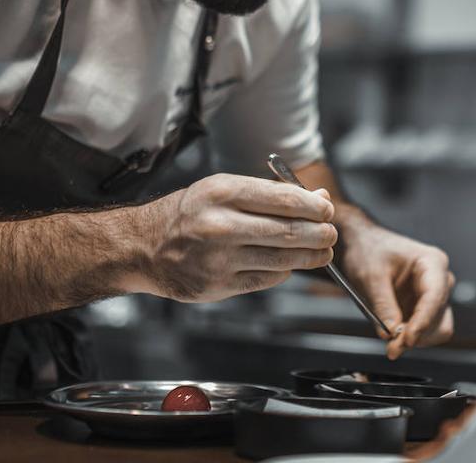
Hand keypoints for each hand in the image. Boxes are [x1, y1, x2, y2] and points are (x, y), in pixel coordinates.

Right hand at [132, 173, 337, 301]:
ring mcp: (218, 258)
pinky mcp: (217, 285)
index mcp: (223, 193)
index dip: (314, 207)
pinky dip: (283, 272)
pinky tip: (288, 265)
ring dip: (310, 257)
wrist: (145, 246)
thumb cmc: (191, 212)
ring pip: (281, 260)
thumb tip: (319, 200)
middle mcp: (220, 225)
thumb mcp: (225, 189)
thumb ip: (270, 194)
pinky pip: (265, 280)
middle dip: (319, 234)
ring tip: (322, 252)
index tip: (327, 210)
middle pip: (287, 231)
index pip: (284, 199)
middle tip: (330, 234)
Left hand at [336, 222, 454, 358]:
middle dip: (418, 335)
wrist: (363, 244)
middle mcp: (439, 280)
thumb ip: (382, 304)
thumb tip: (391, 332)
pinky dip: (411, 337)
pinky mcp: (424, 308)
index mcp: (432, 263)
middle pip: (440, 318)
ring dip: (415, 339)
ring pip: (437, 328)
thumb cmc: (369, 249)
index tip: (406, 339)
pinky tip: (394, 336)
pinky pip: (426, 330)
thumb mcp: (371, 276)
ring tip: (391, 343)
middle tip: (392, 347)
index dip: (422, 322)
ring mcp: (434, 296)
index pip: (434, 297)